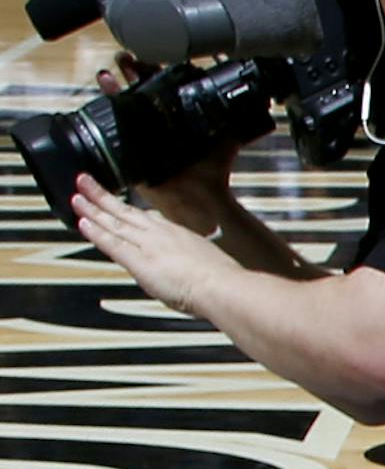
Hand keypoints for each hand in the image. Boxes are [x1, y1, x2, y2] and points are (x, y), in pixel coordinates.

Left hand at [70, 179, 231, 313]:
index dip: (128, 210)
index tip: (117, 203)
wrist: (221, 285)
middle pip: (126, 212)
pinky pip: (112, 243)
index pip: (146, 219)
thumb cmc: (222, 280)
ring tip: (77, 197)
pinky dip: (96, 233)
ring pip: (114, 223)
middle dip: (104, 198)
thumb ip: (194, 261)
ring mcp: (148, 245)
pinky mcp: (138, 260)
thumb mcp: (209, 261)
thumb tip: (192, 266)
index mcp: (178, 234)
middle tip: (86, 183)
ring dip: (93, 209)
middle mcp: (160, 234)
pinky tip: (83, 223)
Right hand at [95, 63, 237, 229]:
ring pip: (121, 110)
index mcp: (174, 121)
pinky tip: (102, 103)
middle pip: (137, 93)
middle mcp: (154, 127)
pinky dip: (103, 120)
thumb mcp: (225, 141)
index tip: (148, 58)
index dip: (153, 73)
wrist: (201, 200)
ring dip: (113, 91)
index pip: (160, 89)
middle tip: (123, 59)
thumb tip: (259, 105)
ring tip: (107, 75)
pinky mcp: (127, 156)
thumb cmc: (212, 174)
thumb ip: (237, 124)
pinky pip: (110, 137)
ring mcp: (138, 140)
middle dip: (129, 75)